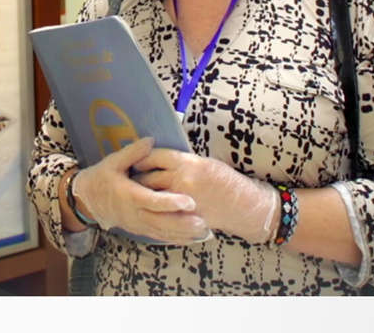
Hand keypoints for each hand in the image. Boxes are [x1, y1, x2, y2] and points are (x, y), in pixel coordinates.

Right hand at [72, 137, 208, 243]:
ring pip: (162, 232)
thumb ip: (133, 153)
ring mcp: (137, 224)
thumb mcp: (113, 162)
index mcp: (128, 195)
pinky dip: (175, 239)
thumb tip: (150, 141)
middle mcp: (134, 213)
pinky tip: (191, 238)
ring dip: (182, 233)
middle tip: (202, 222)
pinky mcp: (140, 230)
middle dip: (182, 223)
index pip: (152, 201)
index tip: (189, 201)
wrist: (87, 200)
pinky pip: (159, 236)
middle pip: (161, 222)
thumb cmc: (101, 178)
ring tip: (203, 231)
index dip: (171, 203)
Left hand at [133, 148, 277, 244]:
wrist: (242, 204)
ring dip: (141, 196)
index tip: (136, 161)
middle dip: (137, 179)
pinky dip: (152, 211)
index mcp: (186, 162)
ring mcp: (181, 200)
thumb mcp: (203, 162)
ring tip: (136, 195)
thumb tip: (158, 160)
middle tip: (131, 180)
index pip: (154, 157)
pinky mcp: (182, 216)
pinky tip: (148, 210)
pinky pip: (161, 213)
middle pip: (147, 177)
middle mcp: (181, 179)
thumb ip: (180, 162)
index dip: (142, 159)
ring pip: (151, 197)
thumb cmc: (224, 180)